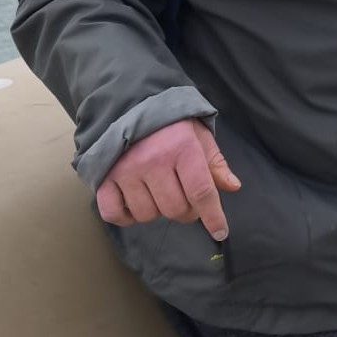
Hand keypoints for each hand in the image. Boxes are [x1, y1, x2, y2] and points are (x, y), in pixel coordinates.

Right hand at [96, 118, 241, 240]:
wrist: (129, 103)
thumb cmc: (170, 121)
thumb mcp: (199, 134)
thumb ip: (215, 162)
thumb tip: (233, 187)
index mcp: (182, 148)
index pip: (201, 192)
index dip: (213, 217)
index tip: (220, 233)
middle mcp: (153, 161)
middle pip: (176, 209)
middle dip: (187, 212)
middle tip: (186, 199)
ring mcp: (126, 171)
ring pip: (147, 215)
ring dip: (157, 212)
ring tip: (159, 193)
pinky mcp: (104, 177)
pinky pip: (114, 214)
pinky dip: (126, 217)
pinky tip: (135, 204)